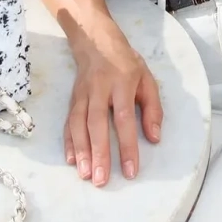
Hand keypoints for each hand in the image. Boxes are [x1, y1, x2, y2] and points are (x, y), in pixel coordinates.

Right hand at [66, 23, 162, 187]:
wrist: (96, 40)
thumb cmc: (126, 63)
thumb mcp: (147, 78)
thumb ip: (153, 108)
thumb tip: (154, 138)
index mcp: (122, 83)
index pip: (124, 118)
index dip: (127, 145)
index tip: (130, 171)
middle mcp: (100, 88)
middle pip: (97, 123)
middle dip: (98, 152)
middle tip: (100, 180)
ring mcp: (82, 93)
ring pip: (79, 123)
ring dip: (80, 150)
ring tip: (85, 175)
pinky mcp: (71, 98)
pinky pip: (68, 121)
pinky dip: (68, 141)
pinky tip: (70, 160)